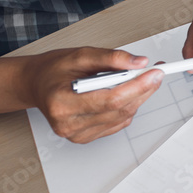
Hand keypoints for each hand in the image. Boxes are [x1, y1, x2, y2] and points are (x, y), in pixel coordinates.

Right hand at [26, 48, 162, 142]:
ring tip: (140, 79)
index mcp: (62, 102)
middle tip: (155, 73)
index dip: (138, 86)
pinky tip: (123, 94)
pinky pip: (117, 123)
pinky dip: (127, 107)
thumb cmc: (53, 70)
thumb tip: (139, 62)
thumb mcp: (80, 55)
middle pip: (120, 109)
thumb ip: (111, 58)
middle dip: (143, 89)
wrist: (36, 84)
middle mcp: (68, 123)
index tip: (155, 72)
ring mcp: (76, 134)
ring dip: (137, 98)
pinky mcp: (84, 138)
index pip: (111, 99)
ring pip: (122, 117)